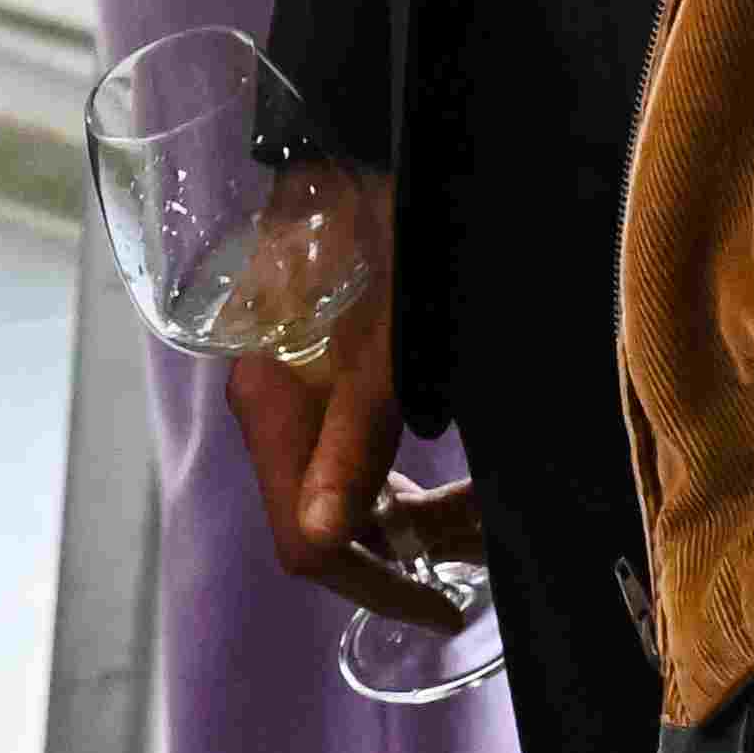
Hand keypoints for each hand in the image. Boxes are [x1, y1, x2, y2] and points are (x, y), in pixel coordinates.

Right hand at [218, 222, 471, 635]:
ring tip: (480, 514)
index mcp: (272, 410)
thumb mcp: (389, 345)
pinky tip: (446, 475)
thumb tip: (316, 541)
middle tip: (484, 546)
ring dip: (413, 518)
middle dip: (407, 551)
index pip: (305, 545)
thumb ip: (352, 445)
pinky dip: (400, 480)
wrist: (369, 146)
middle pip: (323, 526)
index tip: (448, 606)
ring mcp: (288, 396)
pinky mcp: (311, 377)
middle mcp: (269, 412)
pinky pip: (347, 457)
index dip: (376, 588)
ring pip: (341, 496)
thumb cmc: (389, 237)